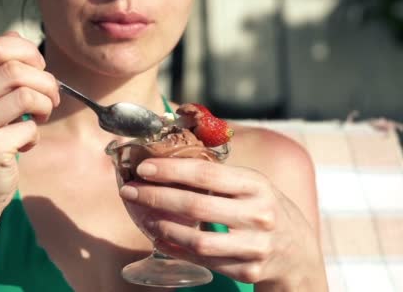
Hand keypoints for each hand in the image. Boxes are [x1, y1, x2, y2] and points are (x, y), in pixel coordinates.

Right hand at [0, 32, 59, 212]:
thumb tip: (18, 38)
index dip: (29, 54)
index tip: (39, 70)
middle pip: (16, 68)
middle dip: (46, 82)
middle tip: (51, 99)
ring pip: (26, 94)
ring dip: (45, 106)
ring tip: (39, 119)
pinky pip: (28, 128)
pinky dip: (35, 136)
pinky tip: (24, 146)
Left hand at [118, 158, 325, 287]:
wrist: (298, 251)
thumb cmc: (263, 207)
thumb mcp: (251, 183)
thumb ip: (217, 174)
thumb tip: (167, 157)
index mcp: (256, 185)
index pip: (206, 173)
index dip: (171, 170)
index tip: (143, 168)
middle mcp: (259, 214)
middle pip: (196, 206)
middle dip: (156, 197)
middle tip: (130, 191)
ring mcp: (255, 246)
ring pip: (198, 240)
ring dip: (163, 227)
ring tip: (143, 216)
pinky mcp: (248, 271)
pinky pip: (203, 261)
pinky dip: (176, 249)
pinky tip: (160, 237)